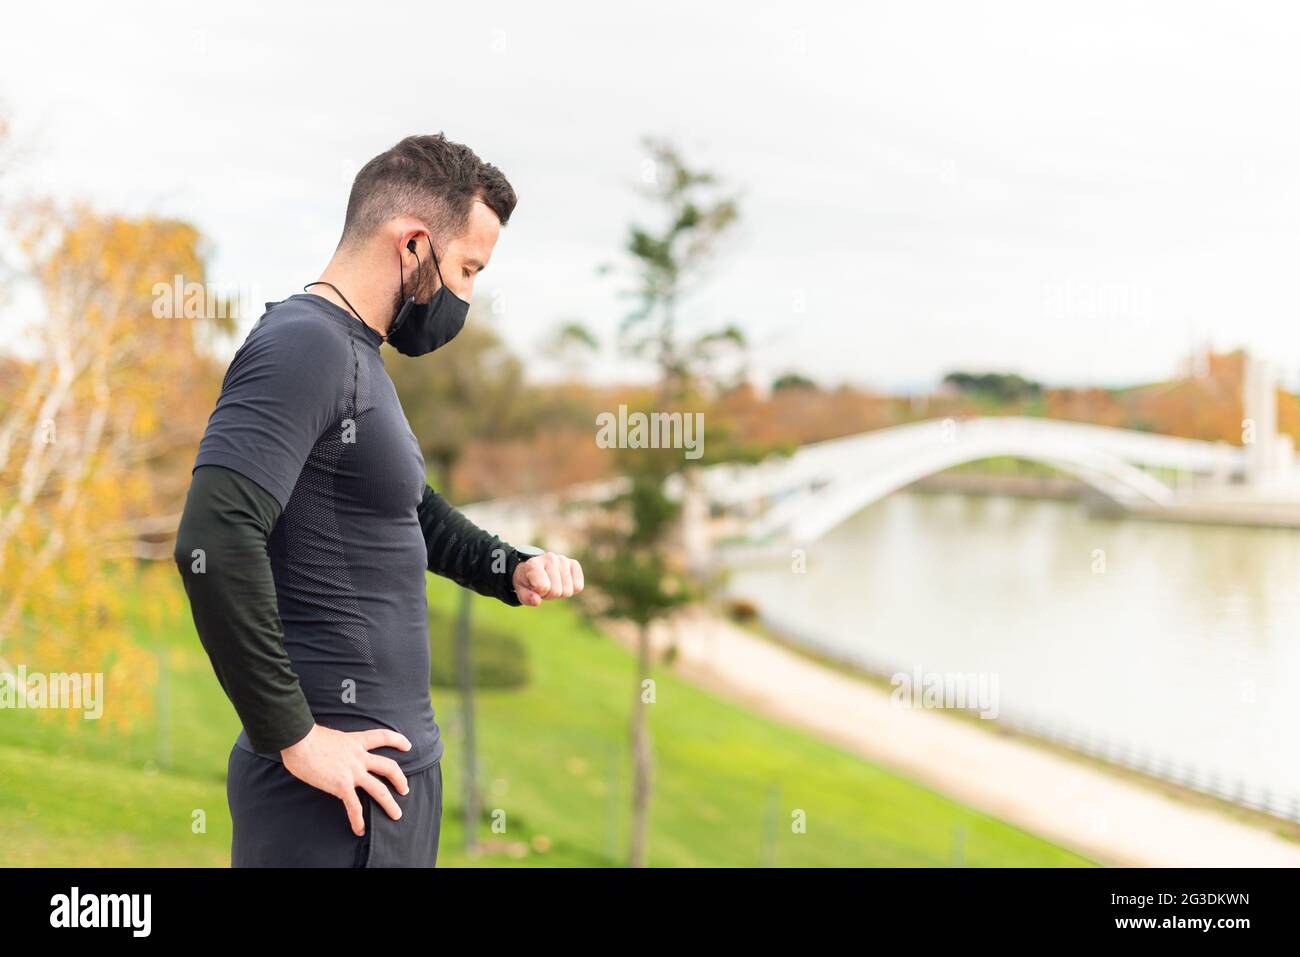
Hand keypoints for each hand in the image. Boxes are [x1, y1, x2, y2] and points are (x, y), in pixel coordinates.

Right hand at [280, 724, 411, 836]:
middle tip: (405, 789)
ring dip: (390, 804)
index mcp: (356, 742)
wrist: (300, 739)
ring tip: (396, 814)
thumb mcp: (330, 736)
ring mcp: (353, 772)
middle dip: (400, 779)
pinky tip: (360, 830)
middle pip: (389, 767)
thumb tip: (329, 750)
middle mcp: (359, 757)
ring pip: (379, 789)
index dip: (397, 741)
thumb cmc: (306, 736)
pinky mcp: (342, 785)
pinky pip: (354, 806)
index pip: (383, 737)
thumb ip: (336, 744)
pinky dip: (358, 820)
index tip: (408, 746)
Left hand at [513, 551, 583, 605]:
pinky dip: (571, 589)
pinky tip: (562, 583)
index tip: (534, 588)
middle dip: (549, 594)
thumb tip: (536, 601)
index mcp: (533, 564)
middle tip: (543, 588)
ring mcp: (563, 560)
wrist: (536, 568)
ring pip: (567, 591)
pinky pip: (578, 587)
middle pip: (556, 591)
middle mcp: (550, 558)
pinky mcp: (574, 564)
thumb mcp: (521, 590)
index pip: (543, 587)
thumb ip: (526, 597)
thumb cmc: (528, 581)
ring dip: (560, 593)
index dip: (540, 593)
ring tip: (552, 584)